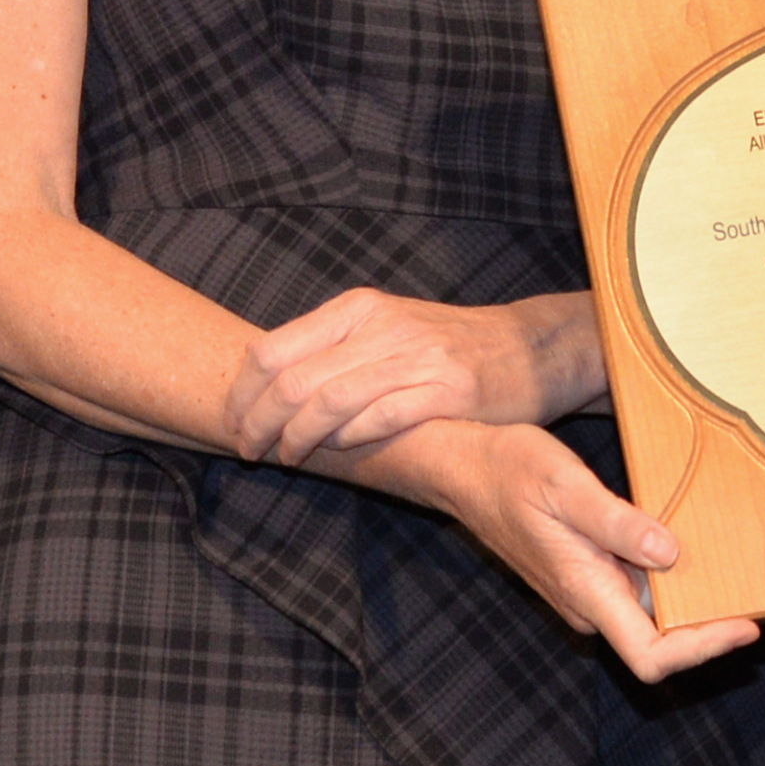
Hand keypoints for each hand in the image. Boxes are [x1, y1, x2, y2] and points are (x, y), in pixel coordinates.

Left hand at [227, 290, 598, 467]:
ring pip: (330, 401)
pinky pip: (382, 418)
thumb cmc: (448, 344)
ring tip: (288, 457)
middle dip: (259, 422)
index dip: (243, 392)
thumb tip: (261, 375)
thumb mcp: (386, 326)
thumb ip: (333, 346)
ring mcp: (418, 359)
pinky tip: (340, 451)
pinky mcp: (449, 393)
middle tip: (248, 449)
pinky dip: (350, 439)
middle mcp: (383, 328)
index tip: (233, 421)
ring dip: (298, 438)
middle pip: (293, 380)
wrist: (531, 348)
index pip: (274, 348)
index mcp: (359, 309)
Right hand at [391, 419, 764, 686]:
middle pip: (660, 642)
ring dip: (695, 603)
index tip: (745, 624)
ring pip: (652, 615)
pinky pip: (639, 589)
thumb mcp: (566, 486)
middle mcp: (589, 603)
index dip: (703, 649)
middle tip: (759, 593)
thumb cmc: (508, 472)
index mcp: (585, 591)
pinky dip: (673, 579)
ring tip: (741, 574)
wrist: (461, 467)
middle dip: (711, 626)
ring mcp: (588, 590)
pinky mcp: (588, 572)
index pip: (651, 656)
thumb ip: (618, 524)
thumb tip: (670, 554)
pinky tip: (698, 551)